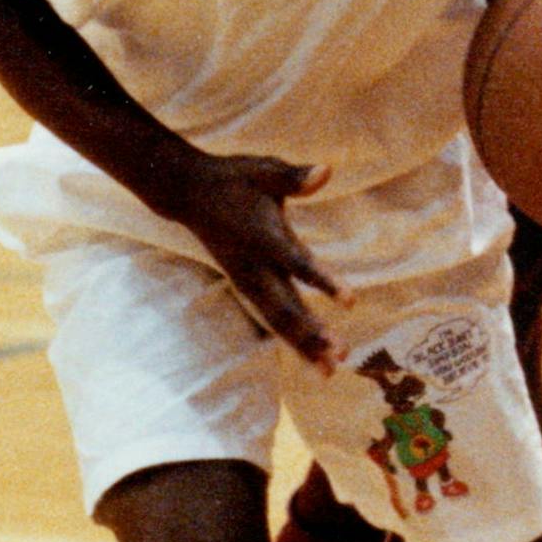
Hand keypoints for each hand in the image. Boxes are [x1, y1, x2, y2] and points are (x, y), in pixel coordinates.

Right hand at [178, 154, 345, 366]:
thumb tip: (327, 170)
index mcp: (263, 236)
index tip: (351, 302)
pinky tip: (309, 357)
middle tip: (339, 356)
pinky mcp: (246, 284)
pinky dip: (289, 338)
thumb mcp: (265, 169)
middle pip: (285, 306)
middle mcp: (255, 265)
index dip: (324, 282)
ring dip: (302, 345)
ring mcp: (248, 278)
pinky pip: (270, 317)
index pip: (298, 264)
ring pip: (277, 319)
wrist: (189, 193)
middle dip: (312, 333)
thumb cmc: (234, 178)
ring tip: (329, 372)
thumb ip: (296, 177)